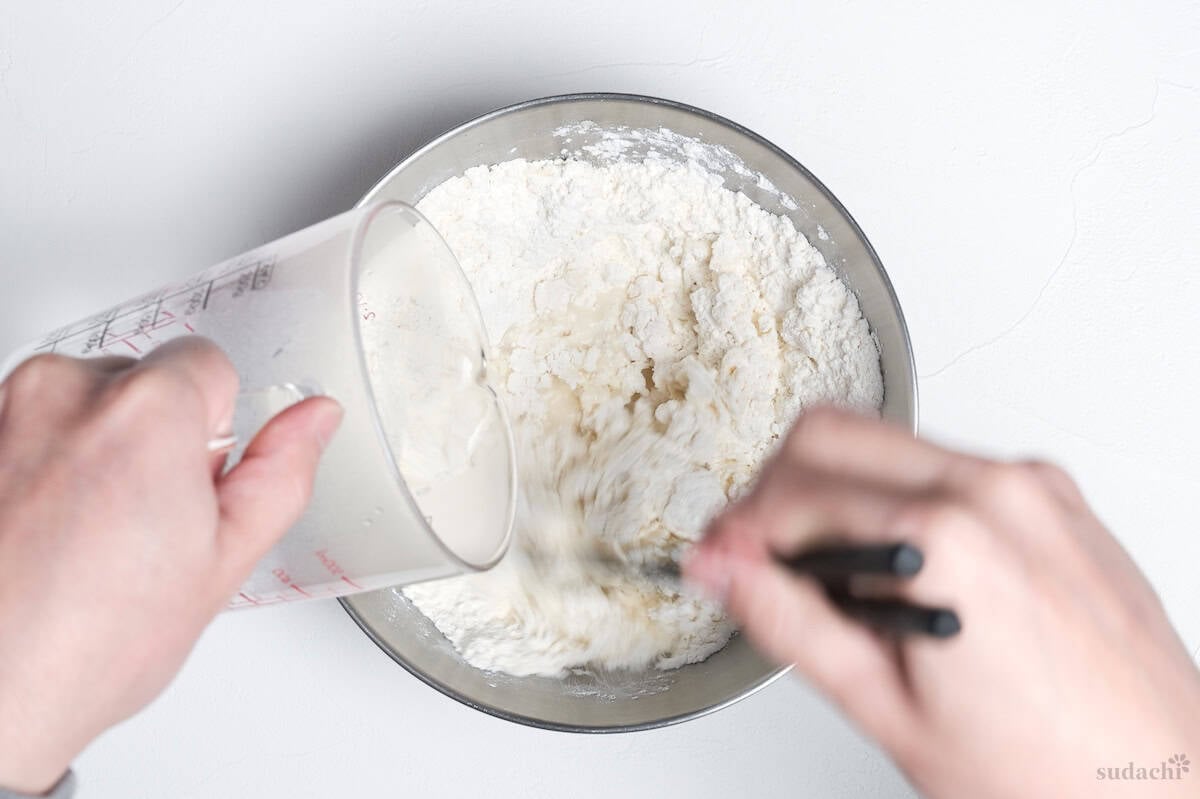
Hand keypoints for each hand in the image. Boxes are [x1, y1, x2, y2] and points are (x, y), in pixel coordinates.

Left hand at [0, 339, 341, 794]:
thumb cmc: (91, 644)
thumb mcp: (223, 562)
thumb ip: (280, 472)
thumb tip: (315, 418)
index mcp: (146, 411)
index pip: (208, 363)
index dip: (215, 430)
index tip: (194, 486)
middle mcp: (64, 390)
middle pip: (142, 380)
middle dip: (153, 436)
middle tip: (143, 522)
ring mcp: (3, 411)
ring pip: (83, 403)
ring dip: (94, 447)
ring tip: (87, 535)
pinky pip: (28, 426)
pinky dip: (41, 463)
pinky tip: (44, 531)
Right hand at [685, 407, 1199, 798]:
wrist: (1165, 788)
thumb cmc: (1053, 773)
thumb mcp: (887, 707)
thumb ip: (789, 621)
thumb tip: (725, 570)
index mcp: (950, 539)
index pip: (796, 489)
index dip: (739, 528)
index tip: (723, 559)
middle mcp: (998, 490)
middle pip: (833, 432)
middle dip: (775, 490)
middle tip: (760, 555)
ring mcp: (1034, 486)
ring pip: (887, 439)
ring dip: (837, 492)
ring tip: (840, 578)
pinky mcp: (1055, 494)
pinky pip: (947, 462)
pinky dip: (900, 497)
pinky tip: (903, 567)